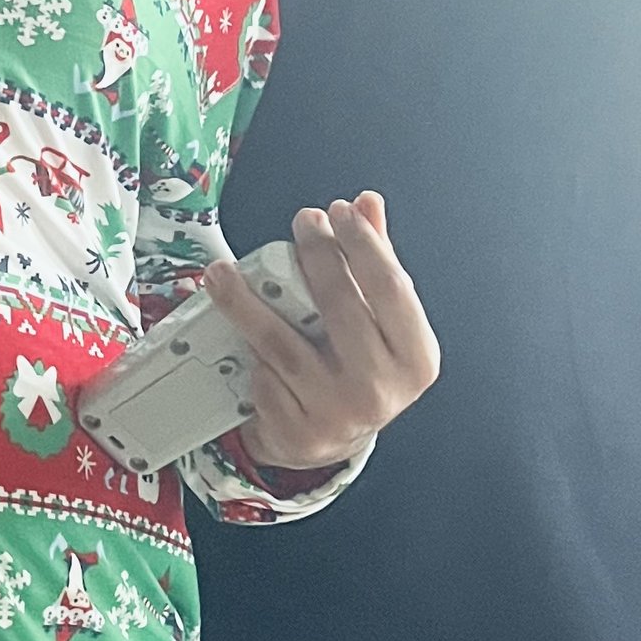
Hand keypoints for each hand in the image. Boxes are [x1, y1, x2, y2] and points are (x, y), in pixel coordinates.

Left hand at [207, 195, 440, 473]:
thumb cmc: (357, 365)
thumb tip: (368, 202)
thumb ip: (375, 262)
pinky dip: (247, 347)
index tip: (339, 210)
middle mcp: (380, 389)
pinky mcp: (294, 430)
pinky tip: (236, 329)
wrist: (329, 438)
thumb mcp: (378, 320)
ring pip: (282, 343)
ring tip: (225, 271)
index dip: (365, 245)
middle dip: (317, 255)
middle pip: (339, 306)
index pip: (391, 290)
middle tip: (303, 221)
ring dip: (246, 301)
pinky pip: (263, 374)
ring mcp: (336, 413)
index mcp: (415, 359)